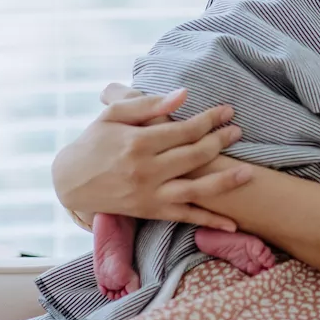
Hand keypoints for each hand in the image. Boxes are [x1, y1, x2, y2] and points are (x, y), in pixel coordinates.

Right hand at [51, 86, 252, 230]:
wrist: (70, 182)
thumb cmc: (94, 142)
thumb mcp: (113, 115)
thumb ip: (148, 104)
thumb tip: (183, 94)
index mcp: (138, 142)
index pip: (184, 130)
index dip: (209, 120)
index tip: (227, 111)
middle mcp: (147, 170)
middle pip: (194, 155)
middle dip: (220, 141)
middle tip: (238, 131)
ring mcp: (150, 194)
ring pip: (196, 189)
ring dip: (225, 181)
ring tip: (249, 172)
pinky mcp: (151, 212)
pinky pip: (185, 217)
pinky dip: (209, 222)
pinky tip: (232, 225)